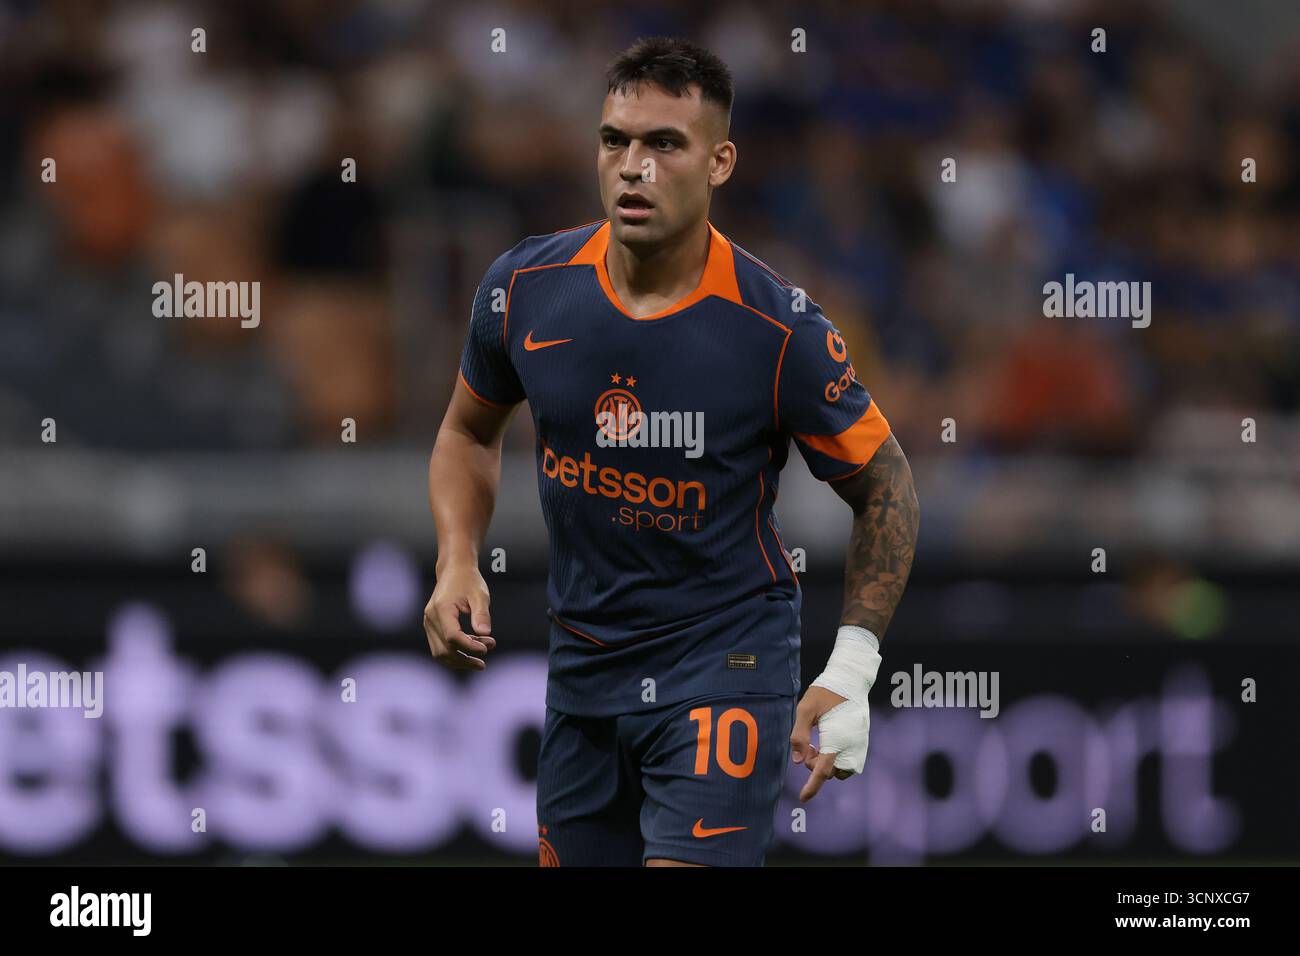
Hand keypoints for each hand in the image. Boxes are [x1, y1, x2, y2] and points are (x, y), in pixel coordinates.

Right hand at [423, 561, 496, 670]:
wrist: (454, 570)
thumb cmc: (469, 581)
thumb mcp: (480, 595)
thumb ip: (482, 614)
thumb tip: (485, 633)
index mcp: (441, 609)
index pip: (452, 636)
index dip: (469, 646)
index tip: (486, 648)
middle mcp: (431, 618)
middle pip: (444, 650)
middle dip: (464, 659)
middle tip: (484, 662)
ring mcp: (428, 623)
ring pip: (440, 652)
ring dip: (460, 660)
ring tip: (480, 662)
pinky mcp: (431, 626)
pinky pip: (440, 647)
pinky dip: (455, 653)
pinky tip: (473, 650)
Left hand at [790, 685, 867, 800]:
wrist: (851, 678)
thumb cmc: (825, 691)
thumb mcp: (805, 709)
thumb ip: (799, 736)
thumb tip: (799, 761)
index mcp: (836, 739)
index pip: (822, 771)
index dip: (812, 786)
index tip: (803, 798)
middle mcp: (851, 745)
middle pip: (831, 771)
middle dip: (816, 765)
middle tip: (808, 745)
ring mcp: (860, 744)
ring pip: (843, 769)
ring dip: (828, 763)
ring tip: (818, 744)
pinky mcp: (863, 740)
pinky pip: (851, 760)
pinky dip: (838, 758)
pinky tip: (829, 741)